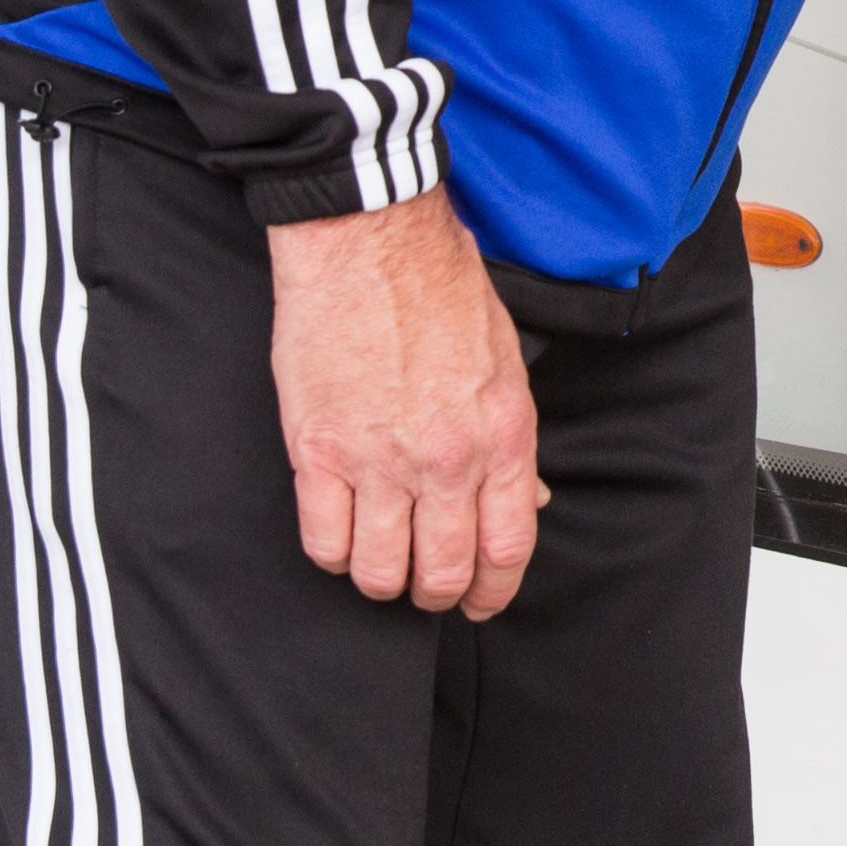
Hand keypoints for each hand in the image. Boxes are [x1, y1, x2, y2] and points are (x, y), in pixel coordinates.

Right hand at [269, 188, 542, 617]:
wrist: (369, 242)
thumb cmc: (441, 289)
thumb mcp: (505, 363)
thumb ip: (512, 440)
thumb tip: (528, 498)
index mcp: (503, 435)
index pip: (508, 548)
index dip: (493, 591)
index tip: (479, 603)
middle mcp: (447, 459)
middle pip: (442, 572)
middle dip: (435, 593)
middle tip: (424, 585)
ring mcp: (379, 461)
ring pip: (379, 571)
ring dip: (380, 578)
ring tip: (378, 559)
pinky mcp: (318, 451)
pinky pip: (323, 541)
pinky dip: (331, 552)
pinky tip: (338, 532)